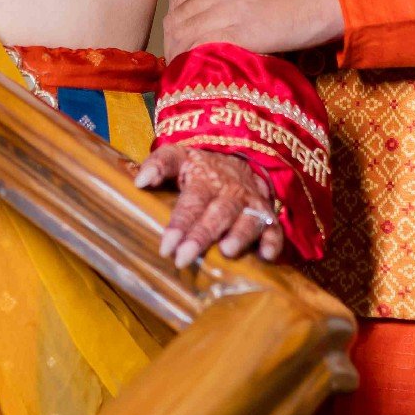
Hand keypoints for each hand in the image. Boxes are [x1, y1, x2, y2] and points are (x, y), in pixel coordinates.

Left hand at [135, 144, 283, 267]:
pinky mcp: (267, 215)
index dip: (179, 224)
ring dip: (240, 235)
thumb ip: (159, 164)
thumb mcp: (179, 156)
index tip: (166, 246)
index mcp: (205, 180)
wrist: (240, 157)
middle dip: (201, 236)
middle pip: (217, 214)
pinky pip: (275, 227)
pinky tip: (267, 256)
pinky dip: (274, 240)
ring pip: (248, 219)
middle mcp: (230, 192)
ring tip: (227, 251)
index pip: (192, 202)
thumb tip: (140, 181)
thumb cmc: (201, 167)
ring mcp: (251, 204)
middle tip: (184, 258)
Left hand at [163, 0, 344, 58]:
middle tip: (181, 60)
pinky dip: (194, 61)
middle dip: (174, 41)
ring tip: (187, 72)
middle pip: (179, 17)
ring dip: (180, 55)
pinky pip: (203, 48)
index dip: (178, 20)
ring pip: (185, 35)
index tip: (183, 38)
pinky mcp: (242, 33)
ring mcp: (230, 8)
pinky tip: (198, 73)